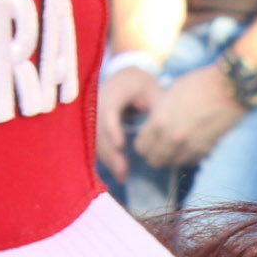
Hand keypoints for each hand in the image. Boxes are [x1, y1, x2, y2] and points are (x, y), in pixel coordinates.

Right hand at [97, 63, 160, 180]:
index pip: (108, 109)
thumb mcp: (153, 91)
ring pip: (96, 139)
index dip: (112, 127)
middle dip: (110, 151)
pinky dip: (108, 159)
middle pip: (99, 129)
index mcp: (115, 90)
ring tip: (123, 175)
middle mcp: (99, 103)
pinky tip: (120, 174)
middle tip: (123, 169)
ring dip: (108, 159)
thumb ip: (157, 107)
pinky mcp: (95, 127)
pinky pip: (98, 144)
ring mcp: (94, 116)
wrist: (126, 80)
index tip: (121, 144)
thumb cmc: (144, 87)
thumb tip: (161, 130)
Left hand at [131, 63, 248, 173]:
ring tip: (176, 145)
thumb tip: (153, 125)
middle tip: (160, 145)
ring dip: (171, 156)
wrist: (229, 89)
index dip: (143, 143)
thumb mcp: (170, 94)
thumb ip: (159, 113)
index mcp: (159, 121)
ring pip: (172, 163)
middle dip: (155, 153)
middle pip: (154, 160)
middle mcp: (172, 139)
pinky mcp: (205, 151)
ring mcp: (190, 147)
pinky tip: (191, 144)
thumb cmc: (199, 84)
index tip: (148, 139)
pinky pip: (189, 161)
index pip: (141, 147)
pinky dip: (188, 156)